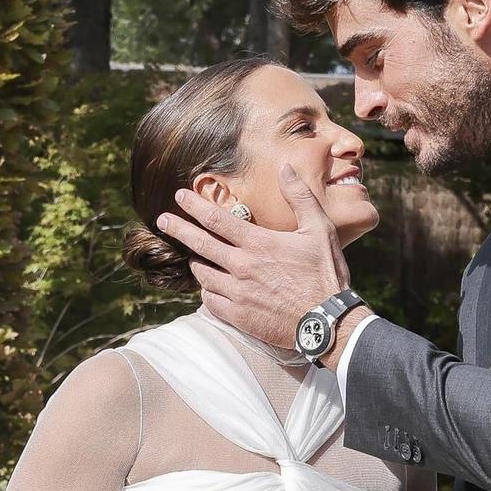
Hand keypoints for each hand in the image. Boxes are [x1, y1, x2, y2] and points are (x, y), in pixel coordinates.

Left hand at [154, 165, 349, 351]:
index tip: (179, 196)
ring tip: (194, 256)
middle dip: (177, 229)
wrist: (328, 322)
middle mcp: (242, 267)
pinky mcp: (238, 316)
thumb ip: (299, 196)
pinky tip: (209, 287)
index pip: (216, 219)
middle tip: (162, 221)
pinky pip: (209, 301)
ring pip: (202, 274)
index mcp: (258, 243)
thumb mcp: (320, 229)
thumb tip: (284, 167)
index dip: (194, 206)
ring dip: (196, 262)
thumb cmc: (326, 275)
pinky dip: (206, 291)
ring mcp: (237, 293)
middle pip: (199, 244)